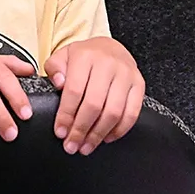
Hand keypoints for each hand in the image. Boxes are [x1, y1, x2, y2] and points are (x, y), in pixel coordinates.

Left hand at [44, 37, 144, 155]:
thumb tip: (58, 83)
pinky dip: (119, 130)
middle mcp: (108, 63)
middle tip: (72, 145)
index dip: (66, 115)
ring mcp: (126, 74)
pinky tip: (106, 137)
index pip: (74, 90)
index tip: (60, 132)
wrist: (109, 47)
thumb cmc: (84, 57)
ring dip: (98, 134)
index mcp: (86, 56)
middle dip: (81, 130)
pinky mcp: (139, 84)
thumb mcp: (63, 56)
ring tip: (87, 146)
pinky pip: (132, 113)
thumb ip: (55, 69)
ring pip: (113, 112)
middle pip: (94, 104)